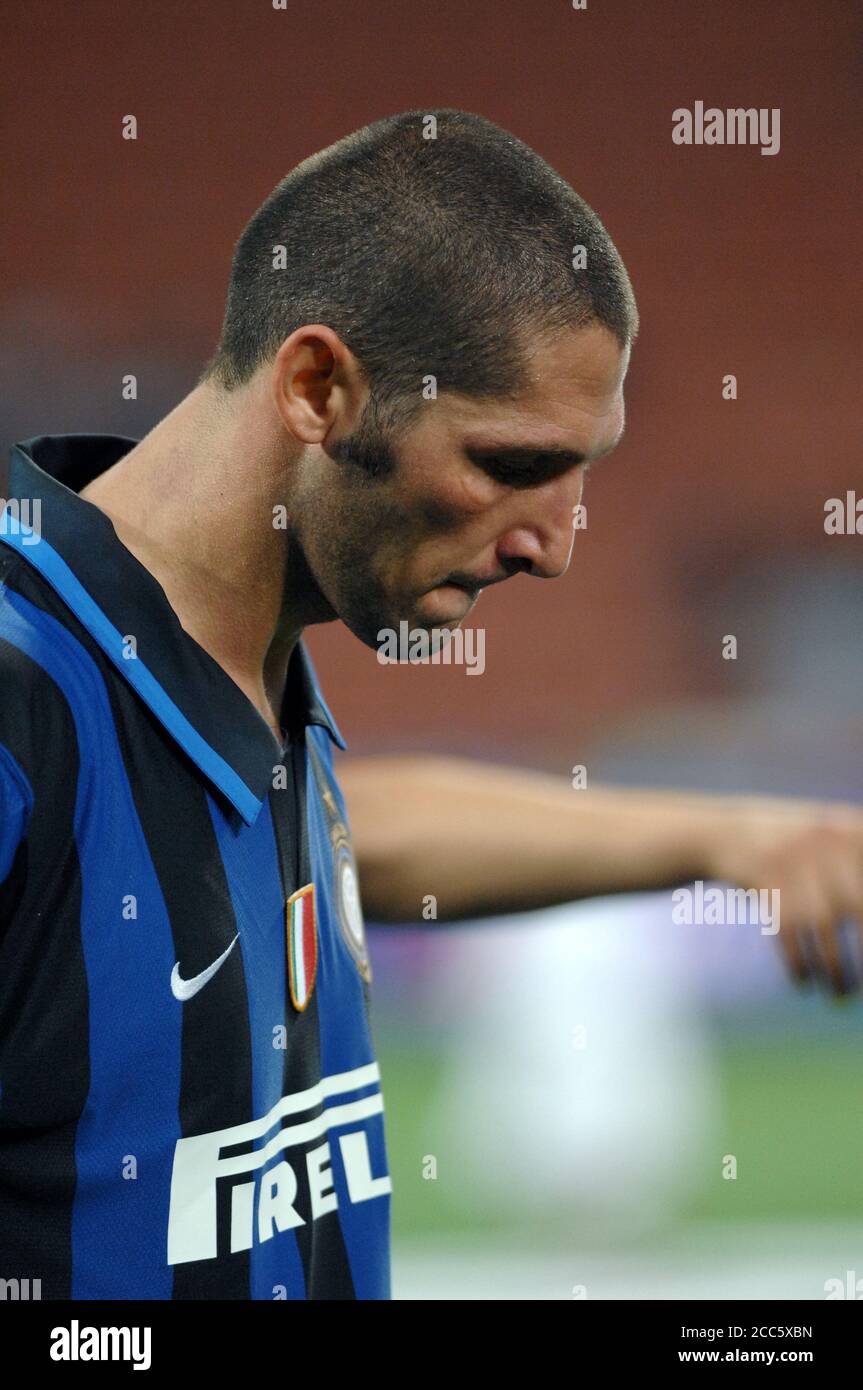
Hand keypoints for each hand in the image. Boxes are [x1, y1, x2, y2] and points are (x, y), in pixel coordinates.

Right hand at [705, 796, 862, 996]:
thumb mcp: (830, 840)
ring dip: (834, 967)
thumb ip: (856, 861)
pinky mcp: (762, 877)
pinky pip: (787, 929)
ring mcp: (790, 857)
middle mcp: (824, 840)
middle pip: (857, 906)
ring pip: (821, 923)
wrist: (728, 834)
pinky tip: (804, 980)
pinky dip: (798, 961)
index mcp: (849, 832)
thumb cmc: (792, 848)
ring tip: (840, 991)